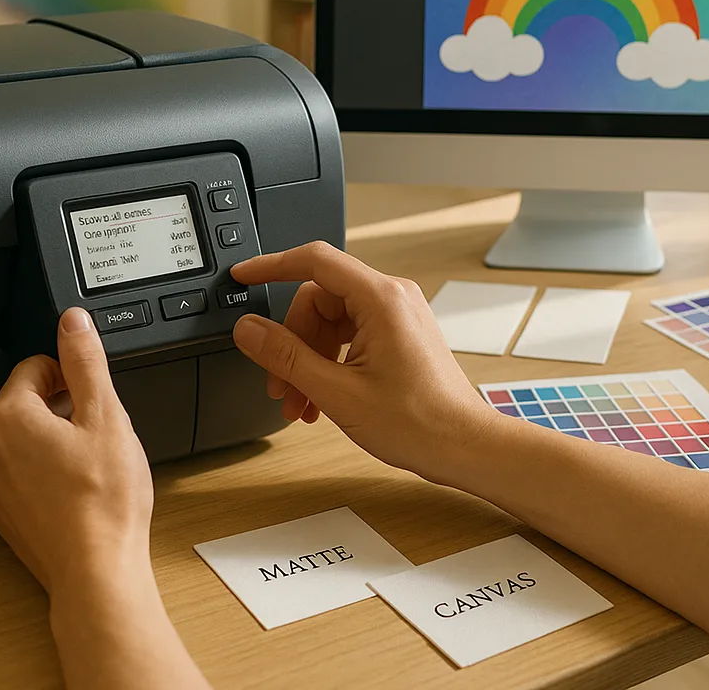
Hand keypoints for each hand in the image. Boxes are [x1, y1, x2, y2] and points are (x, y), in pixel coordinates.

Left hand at [0, 308, 153, 597]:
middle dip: (67, 407)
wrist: (97, 568)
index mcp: (8, 416)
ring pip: (29, 437)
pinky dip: (51, 471)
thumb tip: (73, 321)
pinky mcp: (5, 511)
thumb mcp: (106, 413)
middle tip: (101, 432)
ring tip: (94, 462)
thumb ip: (85, 360)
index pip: (37, 366)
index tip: (96, 401)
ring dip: (60, 439)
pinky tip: (81, 487)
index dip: (74, 378)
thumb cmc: (104, 497)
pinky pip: (26, 471)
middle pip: (31, 401)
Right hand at [230, 242, 493, 481]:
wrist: (465, 447)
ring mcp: (398, 315)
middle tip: (278, 385)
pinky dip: (329, 363)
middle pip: (319, 300)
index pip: (314, 261)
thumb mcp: (337, 392)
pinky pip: (351, 335)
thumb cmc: (420, 423)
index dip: (272, 266)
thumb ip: (286, 356)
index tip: (243, 277)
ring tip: (299, 404)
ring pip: (332, 322)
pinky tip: (320, 401)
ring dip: (308, 360)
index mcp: (380, 298)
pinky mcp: (401, 334)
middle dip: (291, 343)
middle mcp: (392, 297)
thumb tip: (249, 330)